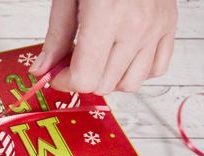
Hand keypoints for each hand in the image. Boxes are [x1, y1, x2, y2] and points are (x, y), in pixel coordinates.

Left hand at [29, 0, 176, 94]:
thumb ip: (56, 37)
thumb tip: (42, 69)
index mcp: (107, 16)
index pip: (85, 77)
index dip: (64, 81)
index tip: (55, 75)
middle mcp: (137, 26)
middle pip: (104, 84)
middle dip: (81, 79)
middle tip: (69, 64)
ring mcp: (156, 28)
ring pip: (130, 83)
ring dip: (108, 79)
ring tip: (95, 60)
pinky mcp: (168, 25)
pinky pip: (156, 68)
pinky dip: (136, 71)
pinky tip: (119, 57)